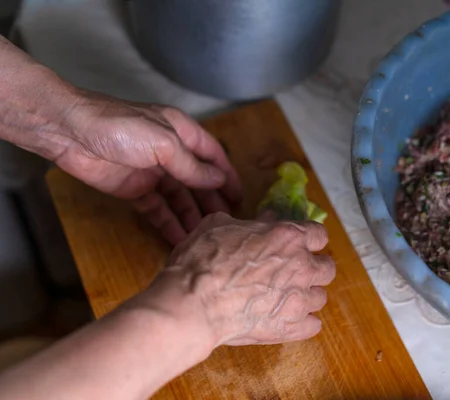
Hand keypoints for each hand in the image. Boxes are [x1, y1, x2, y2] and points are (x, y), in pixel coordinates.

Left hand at [56, 91, 242, 244]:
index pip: (212, 155)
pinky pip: (157, 209)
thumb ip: (191, 165)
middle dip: (211, 200)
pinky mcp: (134, 190)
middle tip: (227, 224)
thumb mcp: (163, 144)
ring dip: (191, 216)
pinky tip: (180, 237)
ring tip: (205, 237)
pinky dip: (168, 222)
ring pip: (179, 198)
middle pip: (197, 180)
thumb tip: (217, 180)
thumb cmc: (120, 128)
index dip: (227, 175)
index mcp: (181, 133)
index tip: (240, 197)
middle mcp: (170, 152)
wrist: (69, 133)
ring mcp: (152, 172)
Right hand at [138, 212, 334, 353]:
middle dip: (314, 269)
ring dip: (306, 296)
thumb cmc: (202, 261)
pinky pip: (313, 326)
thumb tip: (266, 220)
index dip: (309, 239)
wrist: (192, 304)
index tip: (300, 244)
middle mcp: (301, 267)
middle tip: (295, 273)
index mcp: (288, 237)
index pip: (319, 235)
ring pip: (320, 297)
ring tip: (286, 298)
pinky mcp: (291, 328)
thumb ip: (250, 222)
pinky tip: (286, 319)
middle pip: (327, 268)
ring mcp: (299, 300)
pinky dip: (302, 323)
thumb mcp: (219, 226)